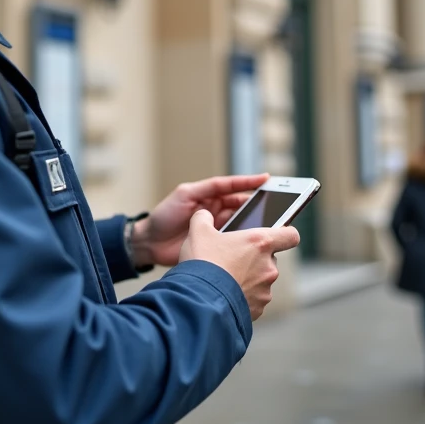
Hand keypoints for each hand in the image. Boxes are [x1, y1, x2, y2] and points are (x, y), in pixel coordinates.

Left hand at [129, 174, 268, 267]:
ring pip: (240, 223)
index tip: (266, 179)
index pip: (233, 186)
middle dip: (257, 204)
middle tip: (274, 205)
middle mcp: (216, 210)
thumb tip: (228, 185)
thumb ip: (206, 188)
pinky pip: (233, 241)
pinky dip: (243, 240)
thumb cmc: (164, 215)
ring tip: (266, 223)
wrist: (150, 243)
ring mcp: (217, 227)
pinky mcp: (215, 244)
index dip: (249, 183)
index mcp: (209, 195)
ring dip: (252, 223)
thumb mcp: (184, 194)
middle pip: (241, 205)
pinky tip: (253, 241)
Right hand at [179, 210, 299, 319]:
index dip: (285, 233)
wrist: (198, 300)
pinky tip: (225, 294)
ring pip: (261, 280)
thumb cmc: (203, 263)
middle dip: (254, 258)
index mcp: (260, 243)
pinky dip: (242, 296)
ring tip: (225, 279)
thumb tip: (203, 215)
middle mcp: (269, 266)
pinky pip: (254, 299)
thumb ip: (204, 218)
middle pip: (270, 258)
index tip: (276, 234)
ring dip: (248, 278)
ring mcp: (265, 290)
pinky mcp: (258, 308)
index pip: (291, 235)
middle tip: (231, 259)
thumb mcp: (198, 232)